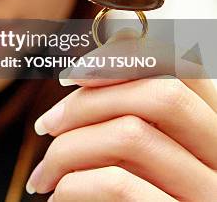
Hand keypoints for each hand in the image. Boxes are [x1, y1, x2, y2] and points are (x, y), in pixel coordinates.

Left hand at [28, 28, 216, 200]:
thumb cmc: (139, 201)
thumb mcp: (144, 156)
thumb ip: (131, 115)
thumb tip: (96, 57)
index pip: (185, 66)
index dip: (123, 56)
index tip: (71, 74)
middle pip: (158, 93)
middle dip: (85, 100)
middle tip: (44, 126)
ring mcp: (209, 196)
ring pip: (131, 134)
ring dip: (68, 147)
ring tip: (44, 175)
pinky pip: (120, 184)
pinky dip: (74, 184)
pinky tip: (58, 198)